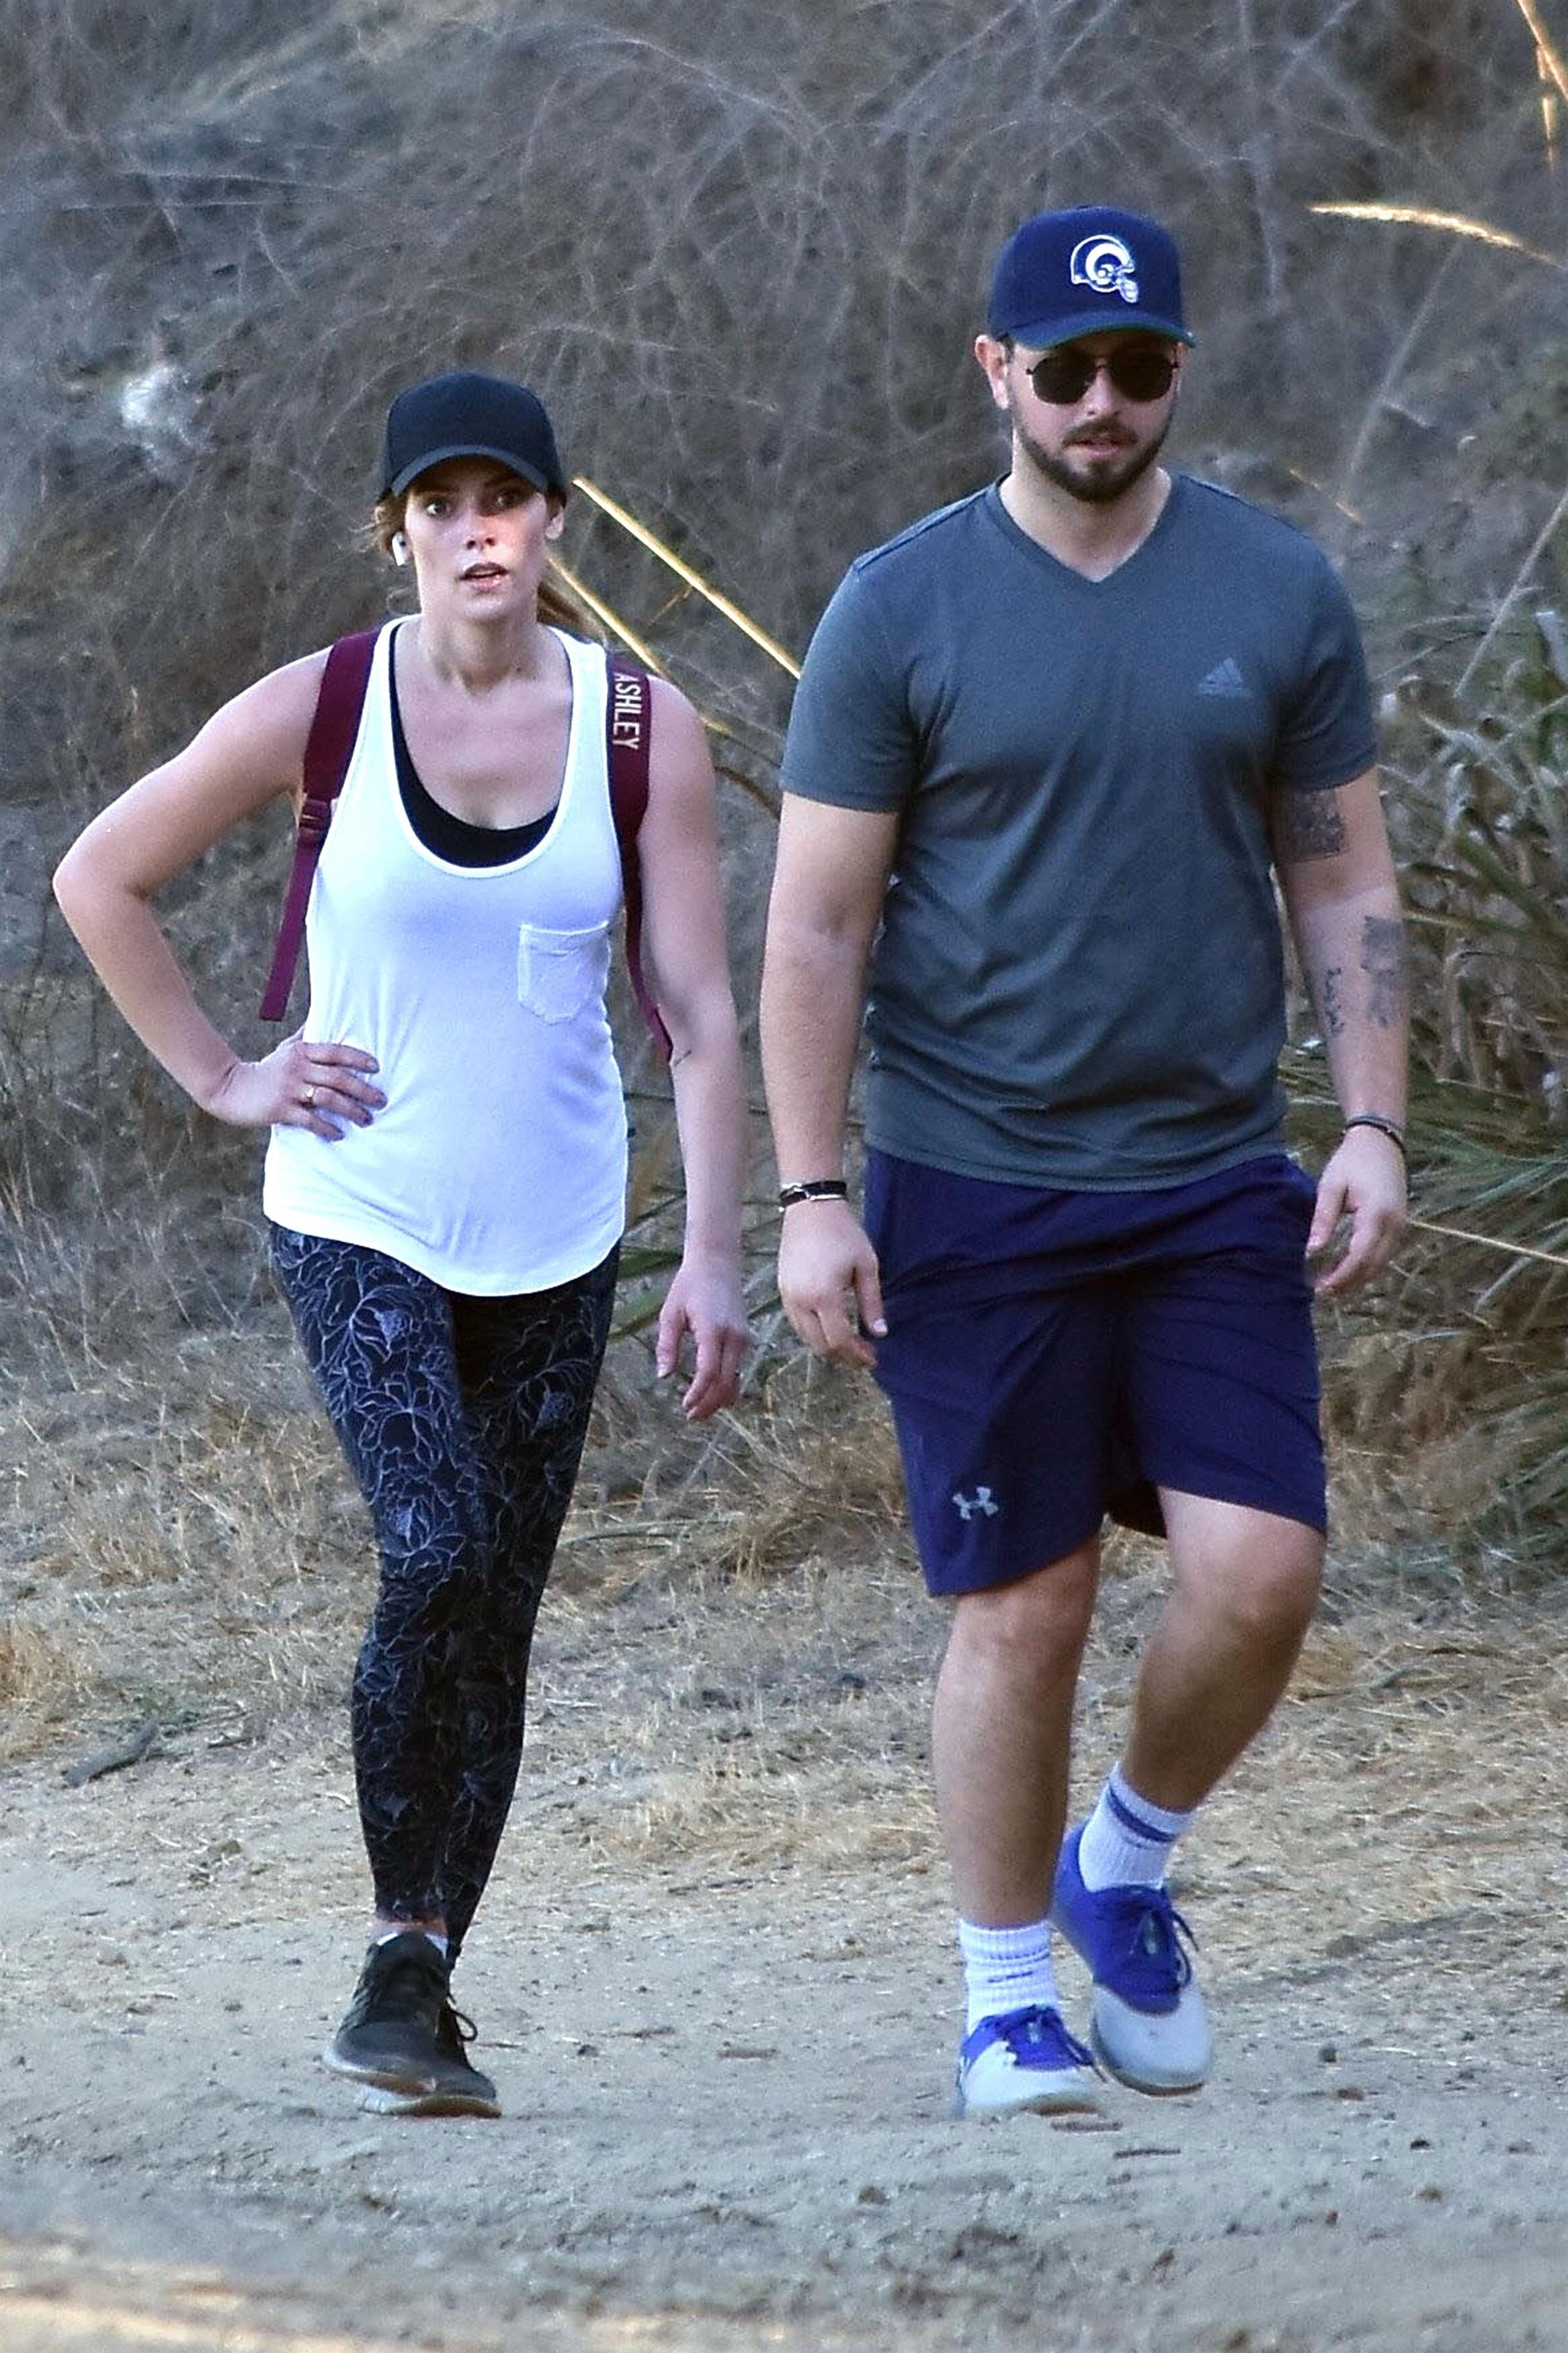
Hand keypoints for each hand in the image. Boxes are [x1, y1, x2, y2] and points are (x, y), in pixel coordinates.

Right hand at [206, 1029, 383, 1138]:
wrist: (229, 1088)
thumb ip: (305, 1037)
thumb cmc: (264, 1070)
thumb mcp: (285, 1049)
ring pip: (328, 1098)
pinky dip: (326, 1128)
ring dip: (350, 1110)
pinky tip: (338, 1134)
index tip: (377, 1067)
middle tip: (381, 1100)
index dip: (358, 1058)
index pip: (335, 1052)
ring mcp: (289, 1088)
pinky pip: (309, 1120)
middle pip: (338, 1077)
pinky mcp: (280, 1109)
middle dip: (363, 1089)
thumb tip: (320, 1017)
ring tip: (366, 1119)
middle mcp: (298, 1068)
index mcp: (301, 1052)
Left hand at [656, 1256, 749, 1420]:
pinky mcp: (745, 1338)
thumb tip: (664, 1376)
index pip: (709, 1372)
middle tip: (691, 1417)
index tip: (684, 1406)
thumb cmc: (690, 1286)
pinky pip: (738, 1369)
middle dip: (709, 1403)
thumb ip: (667, 1345)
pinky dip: (728, 1386)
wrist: (717, 1264)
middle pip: (725, 1382)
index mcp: (713, 1330)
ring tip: (701, 1411)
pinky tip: (715, 1395)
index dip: (698, 1394)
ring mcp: (743, 1338)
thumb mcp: (671, 1313)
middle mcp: (734, 1337)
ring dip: (719, 1399)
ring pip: (735, 1379)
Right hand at [777, 1196, 885, 1368]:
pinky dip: (815, 1333)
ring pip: (807, 1338)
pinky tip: (832, 1326)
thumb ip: (872, 1303)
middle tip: (865, 1354)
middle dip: (844, 1356)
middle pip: (821, 1345)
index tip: (874, 1357)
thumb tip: (879, 1333)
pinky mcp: (782, 1292)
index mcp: (824, 1295)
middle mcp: (801, 1301)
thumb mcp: (866, 1266)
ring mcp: (788, 1298)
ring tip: (851, 1343)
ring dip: (829, 1346)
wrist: (811, 1209)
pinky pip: (798, 1323)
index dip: (857, 1354)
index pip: (839, 1339)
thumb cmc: (843, 1233)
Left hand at [1307, 1126, 1406, 1295]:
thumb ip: (1323, 1219)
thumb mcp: (1331, 1186)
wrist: (1381, 1142)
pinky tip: (1344, 1270)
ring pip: (1380, 1263)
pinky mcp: (1400, 1226)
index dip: (1341, 1277)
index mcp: (1377, 1214)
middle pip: (1372, 1266)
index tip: (1320, 1288)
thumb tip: (1311, 1251)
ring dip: (1357, 1278)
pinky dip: (1365, 1266)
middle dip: (1348, 1283)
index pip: (1360, 1256)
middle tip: (1320, 1293)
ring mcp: (1401, 1227)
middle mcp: (1395, 1225)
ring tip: (1329, 1286)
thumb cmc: (1352, 1161)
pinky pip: (1383, 1254)